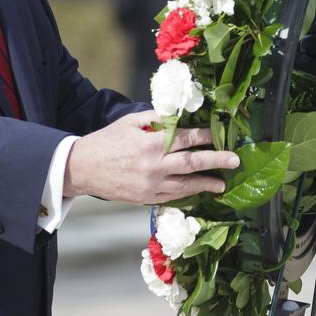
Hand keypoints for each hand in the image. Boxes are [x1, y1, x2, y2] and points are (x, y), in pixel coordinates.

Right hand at [63, 110, 240, 203]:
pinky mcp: (145, 199)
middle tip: (234, 160)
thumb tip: (179, 117)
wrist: (82, 169)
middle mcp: (153, 166)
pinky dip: (187, 193)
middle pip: (192, 163)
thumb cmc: (106, 141)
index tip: (220, 134)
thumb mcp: (130, 122)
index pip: (185, 138)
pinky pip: (172, 197)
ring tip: (221, 183)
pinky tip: (198, 191)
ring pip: (185, 185)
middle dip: (216, 161)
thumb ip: (156, 120)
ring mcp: (150, 186)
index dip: (205, 136)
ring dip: (206, 183)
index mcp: (150, 144)